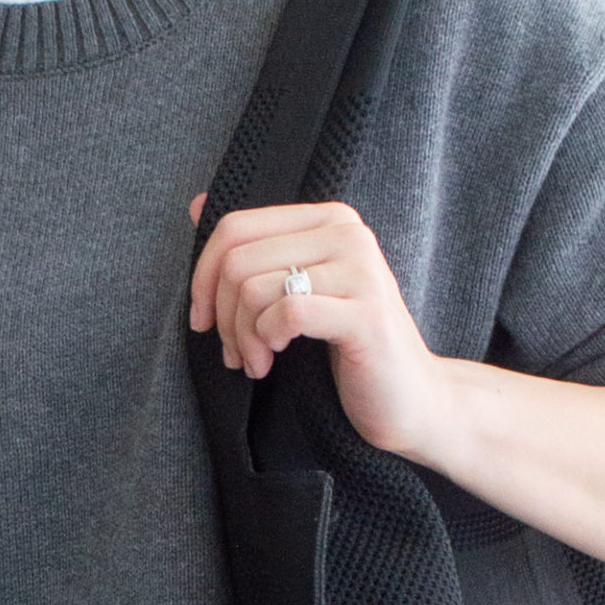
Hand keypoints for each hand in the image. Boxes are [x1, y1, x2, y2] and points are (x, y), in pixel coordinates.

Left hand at [187, 191, 446, 457]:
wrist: (410, 399)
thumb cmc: (347, 349)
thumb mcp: (296, 292)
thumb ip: (253, 250)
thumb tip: (195, 204)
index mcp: (329, 220)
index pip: (236, 227)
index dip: (202, 277)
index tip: (202, 321)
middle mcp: (348, 233)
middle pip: (239, 260)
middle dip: (222, 317)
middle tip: (235, 354)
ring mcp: (361, 271)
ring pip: (256, 288)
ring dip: (242, 338)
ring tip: (256, 363)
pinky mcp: (366, 314)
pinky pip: (287, 314)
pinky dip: (267, 342)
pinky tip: (273, 362)